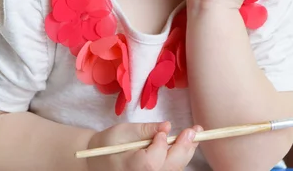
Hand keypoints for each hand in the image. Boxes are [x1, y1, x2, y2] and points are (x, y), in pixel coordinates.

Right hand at [86, 121, 201, 170]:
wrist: (98, 160)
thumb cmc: (108, 144)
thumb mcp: (124, 131)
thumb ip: (146, 130)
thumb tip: (167, 126)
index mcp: (131, 168)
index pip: (153, 160)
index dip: (162, 144)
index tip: (163, 131)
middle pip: (169, 168)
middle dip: (184, 148)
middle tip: (195, 130)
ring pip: (173, 170)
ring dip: (186, 152)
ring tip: (195, 134)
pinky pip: (171, 170)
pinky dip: (180, 158)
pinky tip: (187, 144)